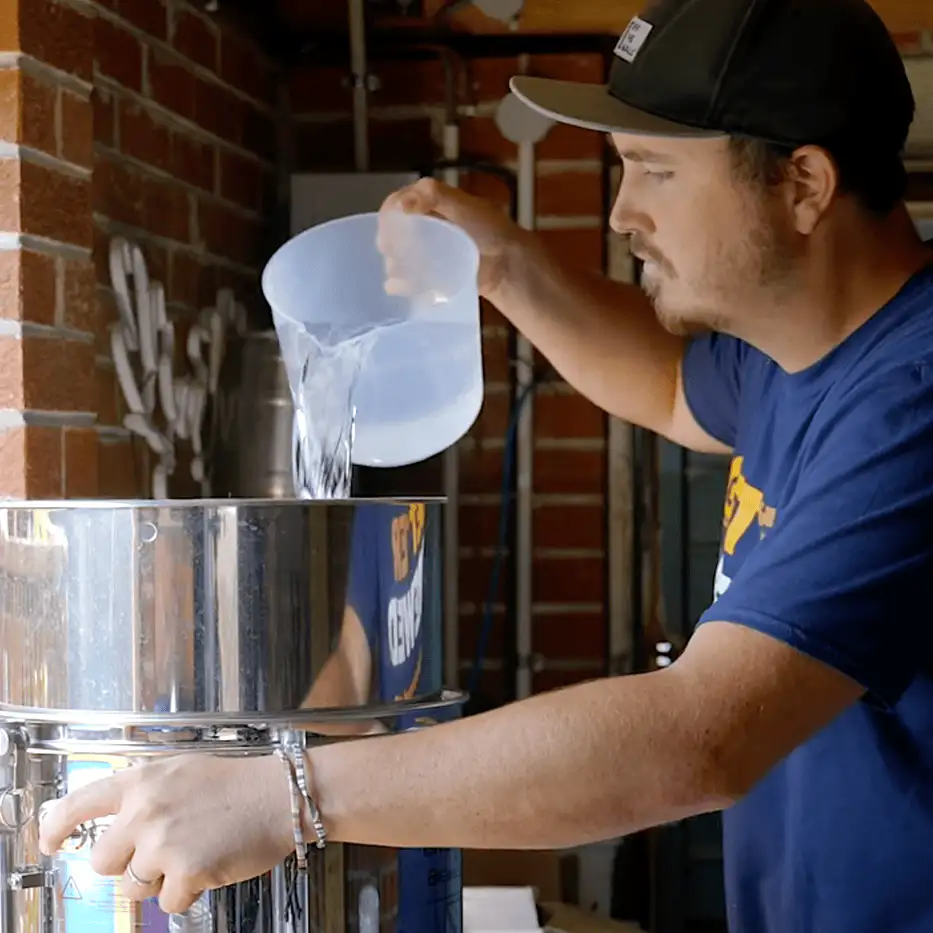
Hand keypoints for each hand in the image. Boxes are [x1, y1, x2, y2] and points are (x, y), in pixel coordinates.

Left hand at [38, 754, 293, 914]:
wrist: (279, 795)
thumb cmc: (236, 783)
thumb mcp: (181, 772)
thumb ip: (144, 794)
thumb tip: (115, 822)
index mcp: (142, 782)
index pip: (80, 804)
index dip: (56, 827)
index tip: (49, 841)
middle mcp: (145, 811)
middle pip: (103, 861)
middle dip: (128, 864)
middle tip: (160, 851)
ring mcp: (163, 843)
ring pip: (134, 887)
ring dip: (159, 879)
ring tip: (193, 853)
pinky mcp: (185, 872)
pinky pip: (168, 901)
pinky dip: (188, 890)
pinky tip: (209, 864)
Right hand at [378, 178, 525, 299]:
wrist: (506, 263)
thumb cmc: (488, 228)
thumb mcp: (462, 203)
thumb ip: (434, 195)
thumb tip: (402, 206)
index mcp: (427, 204)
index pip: (395, 206)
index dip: (388, 216)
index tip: (390, 228)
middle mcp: (422, 228)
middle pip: (392, 233)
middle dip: (389, 243)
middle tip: (393, 252)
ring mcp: (425, 253)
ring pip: (396, 258)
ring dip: (393, 265)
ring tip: (400, 271)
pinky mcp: (430, 276)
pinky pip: (407, 281)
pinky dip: (400, 285)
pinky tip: (401, 286)